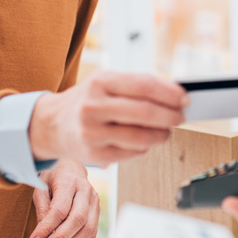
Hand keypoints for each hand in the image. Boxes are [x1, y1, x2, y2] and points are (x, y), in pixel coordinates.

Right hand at [29, 71, 188, 164]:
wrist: (52, 124)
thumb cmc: (87, 100)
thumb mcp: (105, 82)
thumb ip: (136, 86)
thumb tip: (175, 94)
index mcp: (99, 82)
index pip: (144, 85)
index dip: (169, 93)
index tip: (185, 98)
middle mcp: (93, 107)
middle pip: (145, 113)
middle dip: (171, 115)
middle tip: (181, 117)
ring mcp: (93, 133)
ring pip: (142, 137)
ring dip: (163, 134)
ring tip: (167, 130)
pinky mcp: (96, 155)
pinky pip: (133, 152)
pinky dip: (147, 146)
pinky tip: (147, 140)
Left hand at [29, 161, 99, 237]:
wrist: (70, 169)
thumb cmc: (51, 180)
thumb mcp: (40, 188)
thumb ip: (41, 208)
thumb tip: (42, 234)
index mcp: (69, 182)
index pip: (60, 209)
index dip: (46, 228)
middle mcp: (86, 191)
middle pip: (77, 219)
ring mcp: (95, 202)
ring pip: (88, 229)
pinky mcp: (97, 212)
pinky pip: (92, 234)